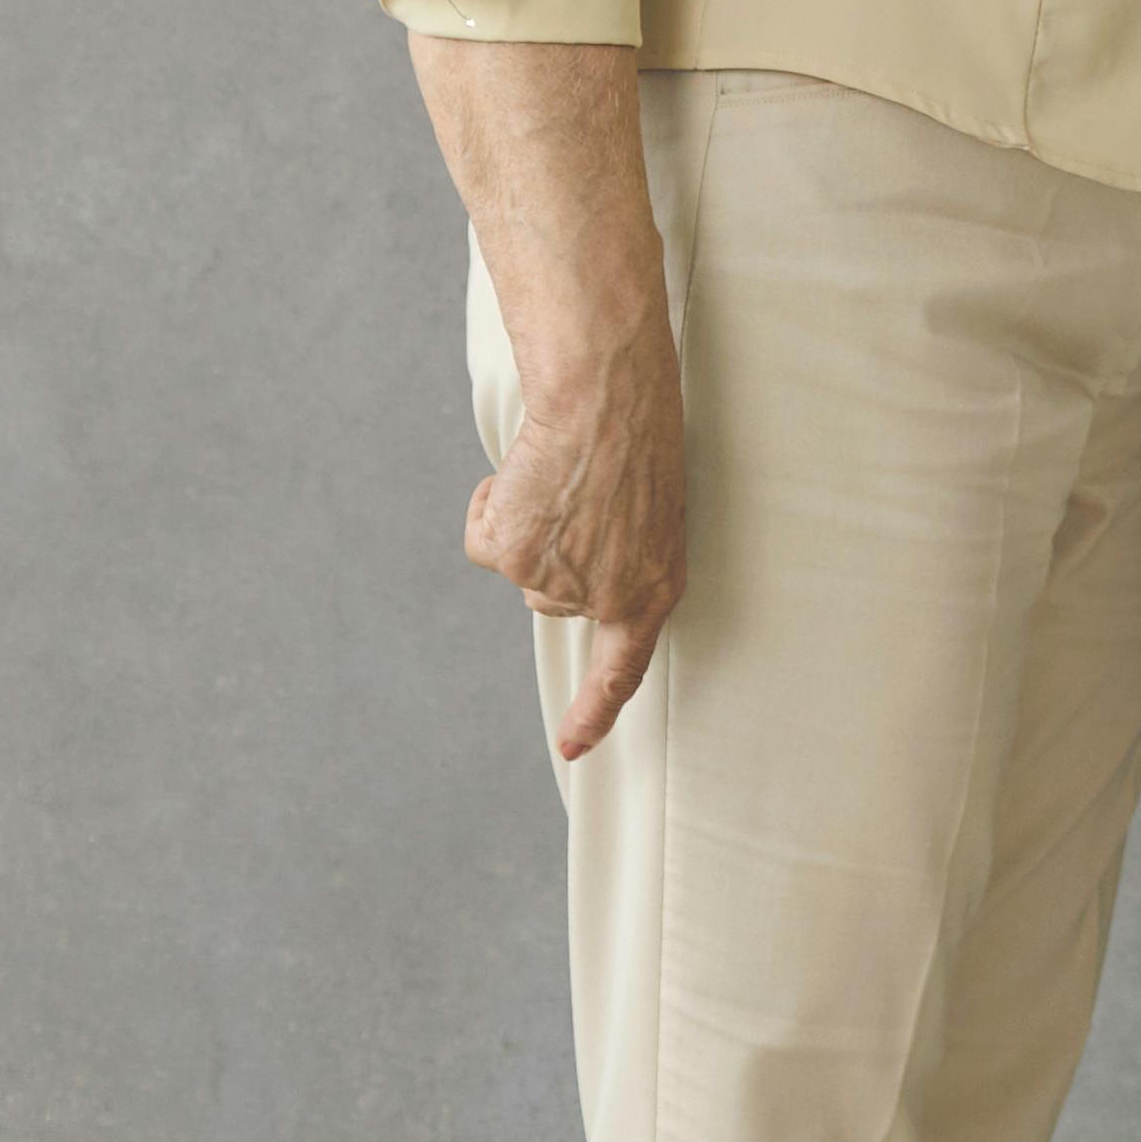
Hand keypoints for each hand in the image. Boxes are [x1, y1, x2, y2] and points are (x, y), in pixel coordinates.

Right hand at [467, 294, 688, 761]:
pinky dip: (492, 505)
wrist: (605, 393)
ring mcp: (556, 581)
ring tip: (559, 473)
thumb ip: (622, 561)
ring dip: (527, 523)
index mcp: (656, 587)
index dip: (598, 711)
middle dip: (557, 553)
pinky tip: (524, 472)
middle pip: (554, 599)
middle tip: (580, 495)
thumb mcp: (653, 512)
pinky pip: (484, 537)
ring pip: (519, 566)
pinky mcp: (510, 555)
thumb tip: (573, 583)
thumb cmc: (638, 434)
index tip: (574, 748)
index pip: (625, 670)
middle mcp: (607, 597)